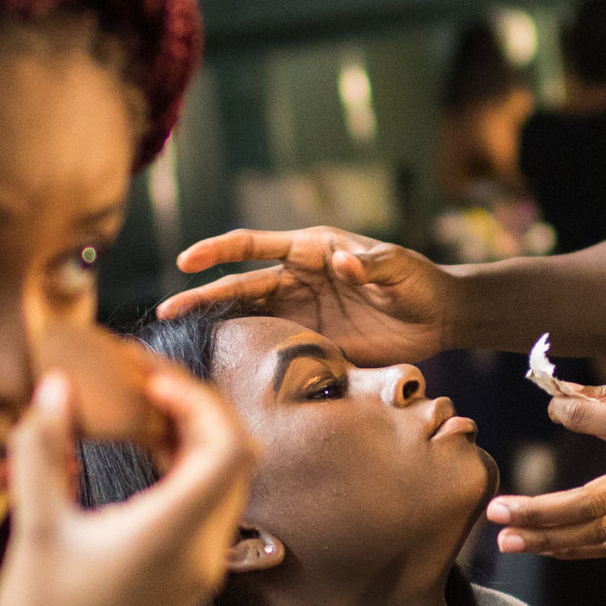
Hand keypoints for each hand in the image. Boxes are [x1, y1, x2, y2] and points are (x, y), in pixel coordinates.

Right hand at [0, 365, 253, 605]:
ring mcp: (201, 571)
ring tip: (139, 413)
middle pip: (235, 459)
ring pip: (224, 484)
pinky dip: (184, 472)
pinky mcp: (187, 582)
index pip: (228, 447)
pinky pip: (207, 509)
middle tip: (145, 384)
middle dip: (198, 412)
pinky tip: (139, 457)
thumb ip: (44, 448)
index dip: (198, 401)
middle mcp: (203, 553)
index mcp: (175, 536)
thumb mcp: (35, 527)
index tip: (149, 379)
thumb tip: (56, 387)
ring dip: (193, 440)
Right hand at [159, 227, 454, 367]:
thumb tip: (340, 260)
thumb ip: (370, 263)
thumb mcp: (398, 266)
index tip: (188, 261)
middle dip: (203, 296)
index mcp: (311, 248)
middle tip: (168, 312)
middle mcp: (297, 276)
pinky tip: (220, 359)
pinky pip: (271, 342)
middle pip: (241, 285)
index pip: (254, 245)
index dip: (220, 251)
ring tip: (180, 335)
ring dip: (216, 323)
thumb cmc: (417, 280)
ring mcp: (301, 309)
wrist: (437, 316)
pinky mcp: (311, 338)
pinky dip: (245, 348)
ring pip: (248, 314)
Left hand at [489, 359, 605, 557]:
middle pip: (592, 505)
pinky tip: (547, 544)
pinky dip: (578, 547)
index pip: (600, 424)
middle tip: (495, 511)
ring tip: (507, 540)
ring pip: (601, 534)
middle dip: (539, 513)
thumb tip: (561, 397)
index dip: (569, 415)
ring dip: (551, 540)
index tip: (554, 405)